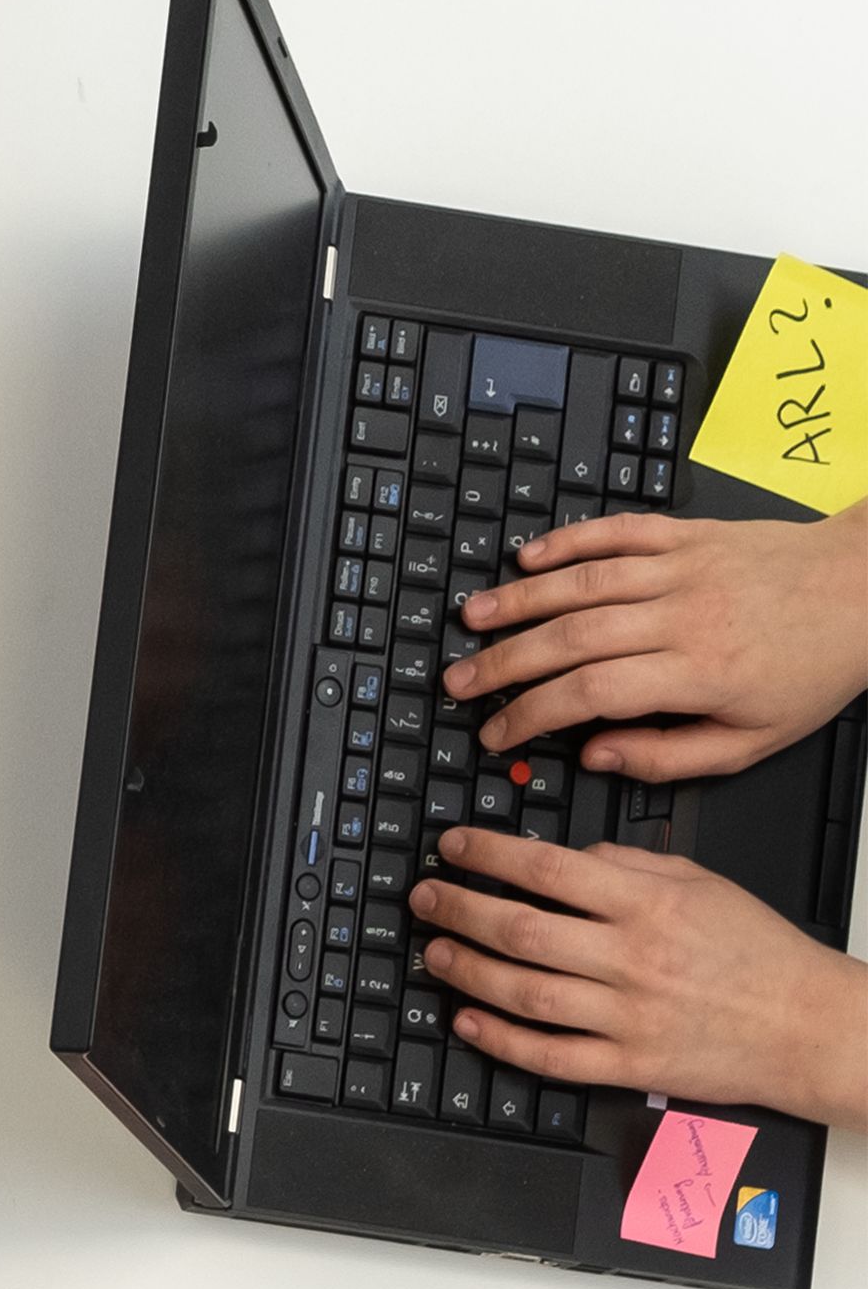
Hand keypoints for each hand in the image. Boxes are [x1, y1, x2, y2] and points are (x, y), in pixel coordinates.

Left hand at [413, 827, 867, 1122]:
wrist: (810, 1026)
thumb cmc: (760, 953)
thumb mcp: (703, 884)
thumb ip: (632, 862)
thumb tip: (567, 853)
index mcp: (652, 906)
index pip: (551, 870)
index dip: (489, 856)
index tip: (453, 847)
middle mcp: (635, 960)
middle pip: (523, 931)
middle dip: (460, 911)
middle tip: (425, 899)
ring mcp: (630, 1017)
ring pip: (525, 993)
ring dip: (468, 972)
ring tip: (435, 953)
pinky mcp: (631, 1065)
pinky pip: (550, 1056)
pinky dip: (501, 1040)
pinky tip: (467, 1021)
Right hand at [450, 508, 867, 778]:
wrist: (865, 590)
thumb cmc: (815, 666)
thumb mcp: (756, 740)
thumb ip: (671, 757)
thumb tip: (597, 756)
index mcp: (701, 672)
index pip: (591, 694)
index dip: (531, 715)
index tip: (498, 731)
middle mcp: (684, 615)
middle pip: (570, 637)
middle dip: (503, 662)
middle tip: (460, 681)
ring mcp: (682, 568)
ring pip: (582, 582)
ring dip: (518, 600)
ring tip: (472, 619)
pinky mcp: (687, 534)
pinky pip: (616, 531)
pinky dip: (568, 540)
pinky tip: (529, 557)